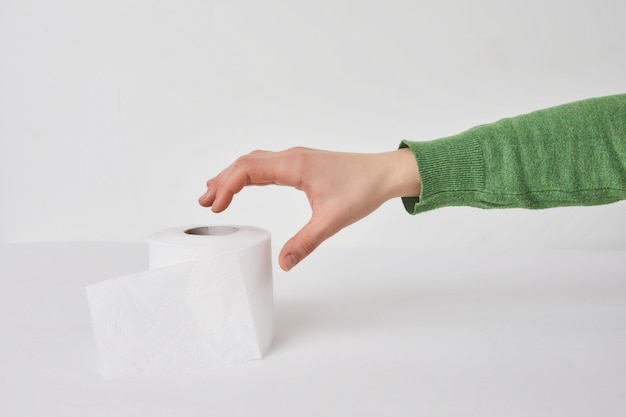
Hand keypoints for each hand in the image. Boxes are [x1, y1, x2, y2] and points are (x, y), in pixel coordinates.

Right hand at [198, 147, 420, 270]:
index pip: (248, 169)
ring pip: (255, 162)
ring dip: (234, 176)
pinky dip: (249, 175)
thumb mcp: (332, 220)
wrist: (384, 173)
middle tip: (204, 202)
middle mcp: (291, 158)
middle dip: (222, 181)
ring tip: (214, 193)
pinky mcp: (302, 165)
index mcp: (294, 166)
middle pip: (246, 163)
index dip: (227, 186)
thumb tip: (283, 263)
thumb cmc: (362, 190)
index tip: (214, 206)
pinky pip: (267, 165)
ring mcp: (296, 159)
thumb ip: (305, 242)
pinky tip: (245, 185)